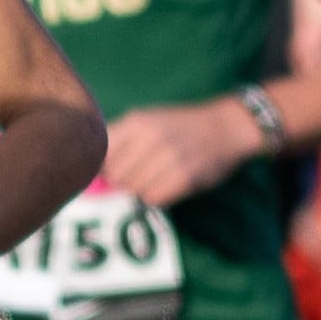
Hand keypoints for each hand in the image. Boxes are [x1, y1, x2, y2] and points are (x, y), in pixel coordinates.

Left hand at [99, 98, 263, 207]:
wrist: (229, 127)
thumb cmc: (180, 127)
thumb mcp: (148, 121)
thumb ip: (119, 142)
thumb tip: (91, 176)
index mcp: (136, 122)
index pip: (100, 157)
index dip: (102, 170)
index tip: (111, 173)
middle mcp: (150, 138)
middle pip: (115, 176)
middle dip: (122, 182)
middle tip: (140, 176)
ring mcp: (169, 157)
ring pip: (133, 189)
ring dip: (140, 190)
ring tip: (157, 178)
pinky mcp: (184, 177)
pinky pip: (153, 198)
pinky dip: (156, 197)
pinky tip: (167, 186)